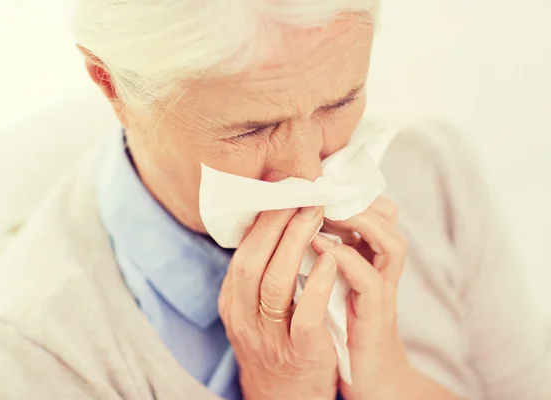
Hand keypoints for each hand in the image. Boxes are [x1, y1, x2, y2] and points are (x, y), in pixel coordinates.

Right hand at [218, 207, 337, 399]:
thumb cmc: (276, 343)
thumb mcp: (256, 309)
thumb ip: (260, 273)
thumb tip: (274, 223)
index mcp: (233, 302)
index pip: (242, 252)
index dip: (262, 219)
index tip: (281, 189)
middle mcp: (244, 317)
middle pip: (252, 261)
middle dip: (275, 222)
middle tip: (301, 192)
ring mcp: (269, 337)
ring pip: (274, 283)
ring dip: (296, 242)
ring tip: (316, 213)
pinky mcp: (300, 353)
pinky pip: (304, 315)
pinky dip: (317, 283)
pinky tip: (333, 259)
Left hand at [312, 196, 410, 399]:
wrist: (369, 379)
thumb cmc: (345, 327)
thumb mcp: (335, 283)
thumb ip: (325, 255)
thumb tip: (295, 225)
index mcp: (371, 258)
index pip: (377, 210)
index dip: (353, 189)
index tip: (319, 180)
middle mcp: (382, 271)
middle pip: (390, 218)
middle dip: (358, 196)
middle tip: (323, 187)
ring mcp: (383, 294)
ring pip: (391, 243)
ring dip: (359, 221)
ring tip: (324, 211)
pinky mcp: (376, 320)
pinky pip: (370, 282)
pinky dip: (346, 261)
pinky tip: (321, 249)